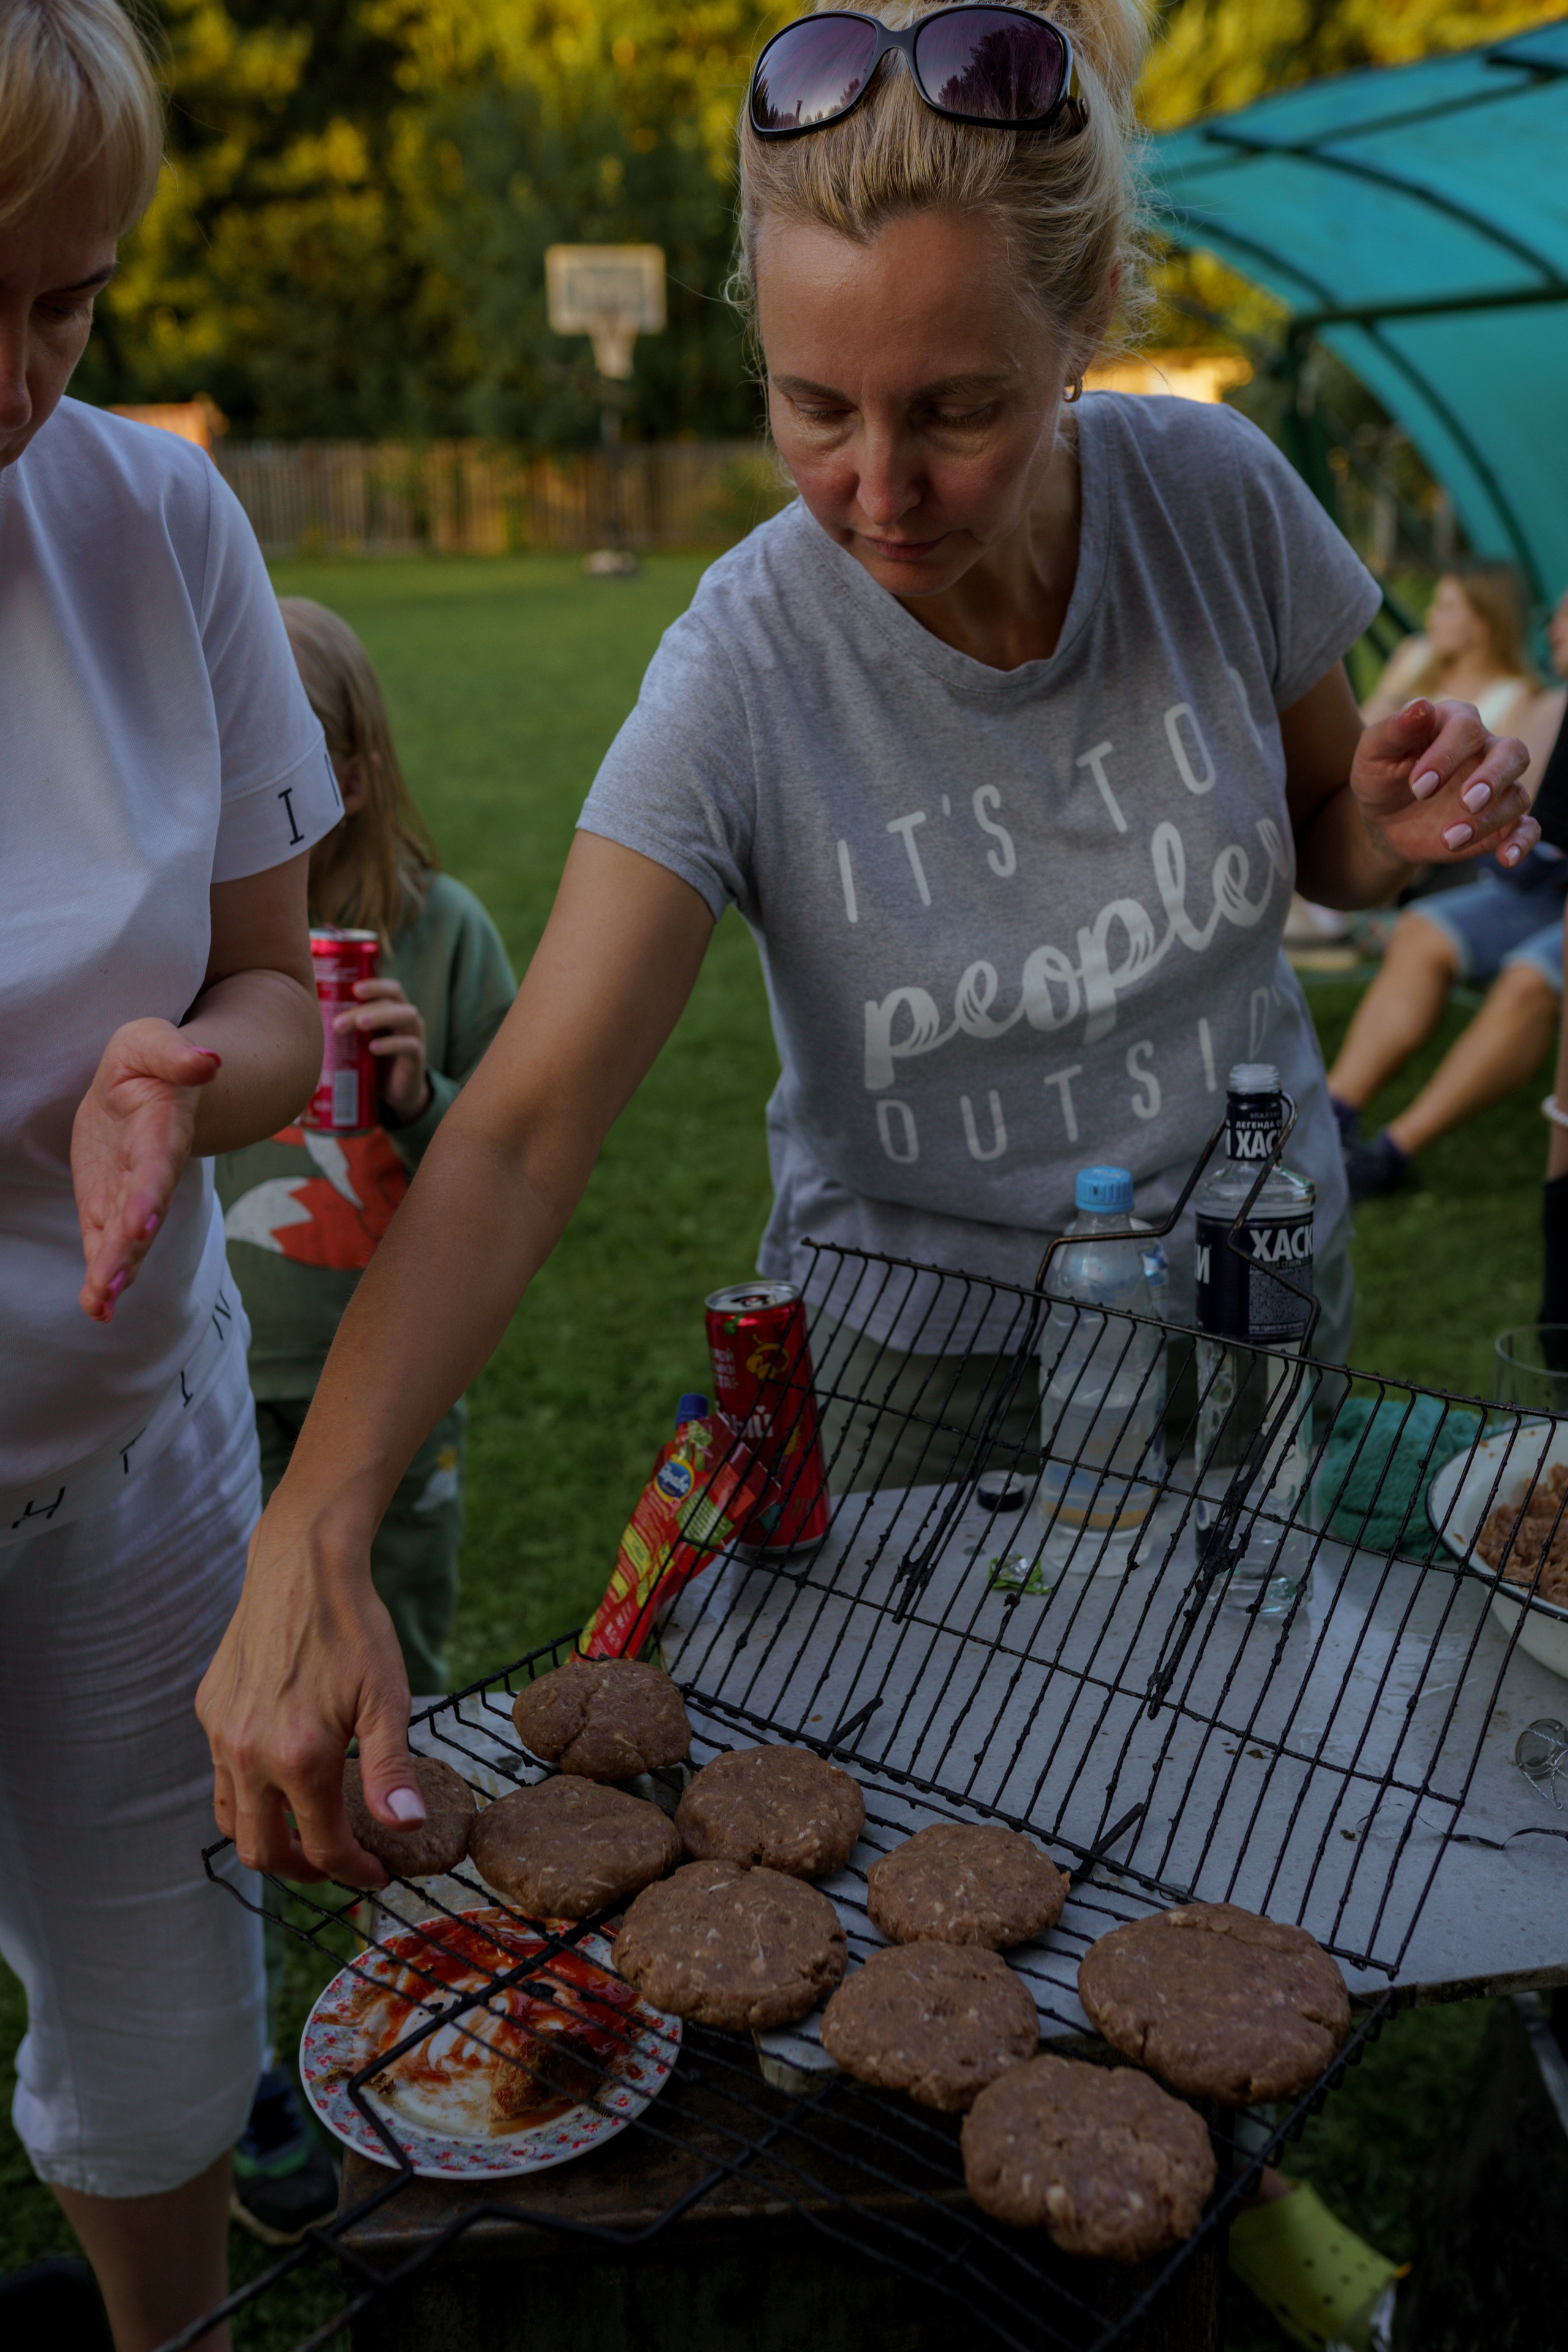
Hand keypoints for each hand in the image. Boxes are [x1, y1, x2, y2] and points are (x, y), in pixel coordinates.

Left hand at [72, 1018, 223, 1322]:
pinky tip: (95, 1306)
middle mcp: (150, 1173)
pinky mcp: (107, 1208)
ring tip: (101, 1302)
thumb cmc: (150, 1061)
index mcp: (160, 1132)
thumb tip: (208, 1062)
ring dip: (115, 1271)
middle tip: (110, 1281)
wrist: (147, 1086)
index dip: (148, 1195)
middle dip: (126, 1250)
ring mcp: (129, 1195)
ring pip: (124, 1239)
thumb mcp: (154, 1041)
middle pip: (140, 1215)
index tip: (140, 1224)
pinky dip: (101, 1277)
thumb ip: (178, 1053)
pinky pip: (103, 1245)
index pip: (155, 1167)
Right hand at [196, 1511, 424, 1886]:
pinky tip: (283, 1773)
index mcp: (297, 1759)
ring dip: (268, 1838)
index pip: (321, 1848)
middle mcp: (246, 1755)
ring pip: (232, 1819)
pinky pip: (219, 1773)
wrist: (303, 1565)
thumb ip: (390, 1771)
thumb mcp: (386, 1699)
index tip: (378, 1873)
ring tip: (307, 1832)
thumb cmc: (354, 1628)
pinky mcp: (209, 1711)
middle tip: (339, 1862)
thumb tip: (406, 1827)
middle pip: (263, 1852)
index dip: (353, 1873)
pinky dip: (249, 1792)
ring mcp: (220, 1733)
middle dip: (304, 1871)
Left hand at [340, 979, 429, 1122]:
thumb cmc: (374, 1060)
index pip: (390, 989)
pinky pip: (409, 1045)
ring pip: (405, 1017)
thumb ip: (346, 1027)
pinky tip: (374, 1048)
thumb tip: (309, 1017)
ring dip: (380, 1017)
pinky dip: (391, 1044)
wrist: (397, 1091)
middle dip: (364, 1008)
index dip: (375, 985)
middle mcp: (407, 1018)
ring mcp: (414, 1035)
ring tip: (359, 1024)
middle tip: (339, 1022)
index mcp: (393, 1009)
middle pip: (391, 1002)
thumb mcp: (360, 1040)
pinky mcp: (417, 1057)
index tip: (353, 989)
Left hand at [1352, 698, 1537, 870]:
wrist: (1384, 820)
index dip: (1447, 756)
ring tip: (1450, 839)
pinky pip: (1527, 828)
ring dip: (1489, 819)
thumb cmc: (1380, 777)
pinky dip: (1522, 841)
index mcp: (1455, 724)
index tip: (1419, 787)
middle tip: (1466, 801)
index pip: (1466, 728)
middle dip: (1491, 778)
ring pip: (1518, 795)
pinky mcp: (1500, 822)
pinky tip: (1506, 858)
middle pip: (1512, 752)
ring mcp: (1497, 788)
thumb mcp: (1374, 753)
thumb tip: (1420, 705)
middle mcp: (1484, 751)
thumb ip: (1394, 730)